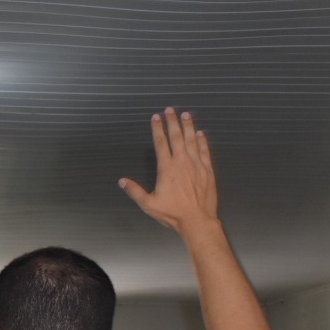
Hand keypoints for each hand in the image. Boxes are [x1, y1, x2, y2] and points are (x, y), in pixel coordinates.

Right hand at [119, 108, 218, 235]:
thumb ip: (135, 191)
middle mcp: (182, 163)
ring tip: (186, 115)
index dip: (158, 129)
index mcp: (167, 169)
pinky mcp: (207, 170)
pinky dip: (202, 141)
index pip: (161, 143)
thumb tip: (122, 182)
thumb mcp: (149, 205)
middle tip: (171, 110)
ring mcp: (196, 165)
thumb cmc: (173, 213)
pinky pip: (204, 151)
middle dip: (173, 121)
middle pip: (177, 137)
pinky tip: (200, 133)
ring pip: (192, 140)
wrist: (197, 220)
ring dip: (188, 126)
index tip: (156, 118)